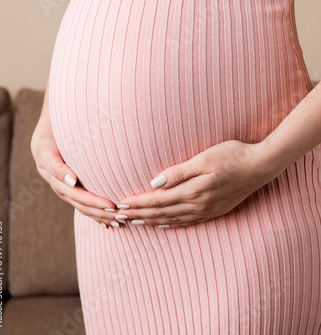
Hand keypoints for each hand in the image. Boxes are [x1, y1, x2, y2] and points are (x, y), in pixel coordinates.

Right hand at [31, 132, 122, 227]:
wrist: (44, 145)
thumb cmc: (48, 147)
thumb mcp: (48, 155)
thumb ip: (58, 168)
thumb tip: (72, 181)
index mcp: (58, 184)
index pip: (79, 196)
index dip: (95, 202)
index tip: (111, 205)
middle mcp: (64, 192)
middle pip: (84, 207)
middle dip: (102, 213)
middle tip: (120, 216)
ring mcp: (69, 194)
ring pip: (86, 210)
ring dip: (102, 217)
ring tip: (119, 221)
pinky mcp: (73, 193)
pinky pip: (86, 207)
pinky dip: (98, 215)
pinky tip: (109, 222)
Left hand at [114, 140, 277, 227]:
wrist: (260, 166)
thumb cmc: (232, 155)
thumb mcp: (204, 158)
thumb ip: (179, 172)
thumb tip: (154, 184)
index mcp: (193, 191)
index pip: (158, 201)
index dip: (138, 203)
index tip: (121, 204)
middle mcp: (198, 205)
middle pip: (162, 213)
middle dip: (139, 214)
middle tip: (120, 217)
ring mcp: (207, 210)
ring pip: (173, 220)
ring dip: (152, 221)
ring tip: (136, 223)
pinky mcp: (215, 210)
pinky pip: (187, 222)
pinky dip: (171, 224)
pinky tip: (164, 224)